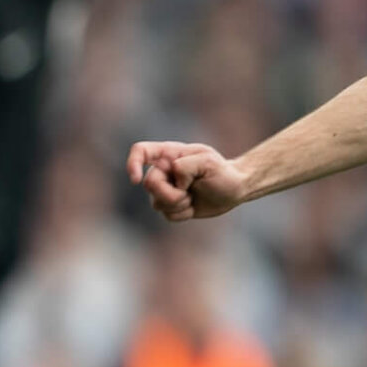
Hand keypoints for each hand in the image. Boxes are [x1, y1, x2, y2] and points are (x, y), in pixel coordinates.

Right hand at [127, 140, 250, 220]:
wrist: (234, 190)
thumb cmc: (223, 173)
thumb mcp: (209, 163)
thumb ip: (186, 166)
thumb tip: (174, 179)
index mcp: (170, 154)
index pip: (140, 151)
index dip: (132, 164)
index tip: (136, 179)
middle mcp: (164, 170)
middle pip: (149, 184)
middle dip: (169, 194)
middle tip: (188, 193)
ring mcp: (166, 188)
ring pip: (156, 203)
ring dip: (177, 204)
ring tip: (193, 197)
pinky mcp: (172, 205)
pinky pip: (166, 214)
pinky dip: (182, 214)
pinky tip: (193, 206)